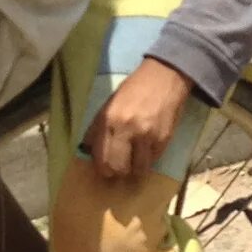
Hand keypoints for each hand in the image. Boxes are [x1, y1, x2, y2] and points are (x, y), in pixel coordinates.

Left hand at [85, 57, 196, 181]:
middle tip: (119, 169)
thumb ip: (97, 129)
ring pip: (138, 170)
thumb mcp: (108, 105)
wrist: (164, 77)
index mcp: (108, 120)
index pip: (101, 159)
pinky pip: (152, 161)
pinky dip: (148, 159)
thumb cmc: (133, 90)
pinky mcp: (163, 139)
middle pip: (118, 169)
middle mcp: (126, 130)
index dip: (102, 169)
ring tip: (134, 160)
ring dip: (135, 169)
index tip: (104, 169)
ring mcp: (146, 136)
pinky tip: (147, 148)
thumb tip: (88, 151)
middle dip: (117, 173)